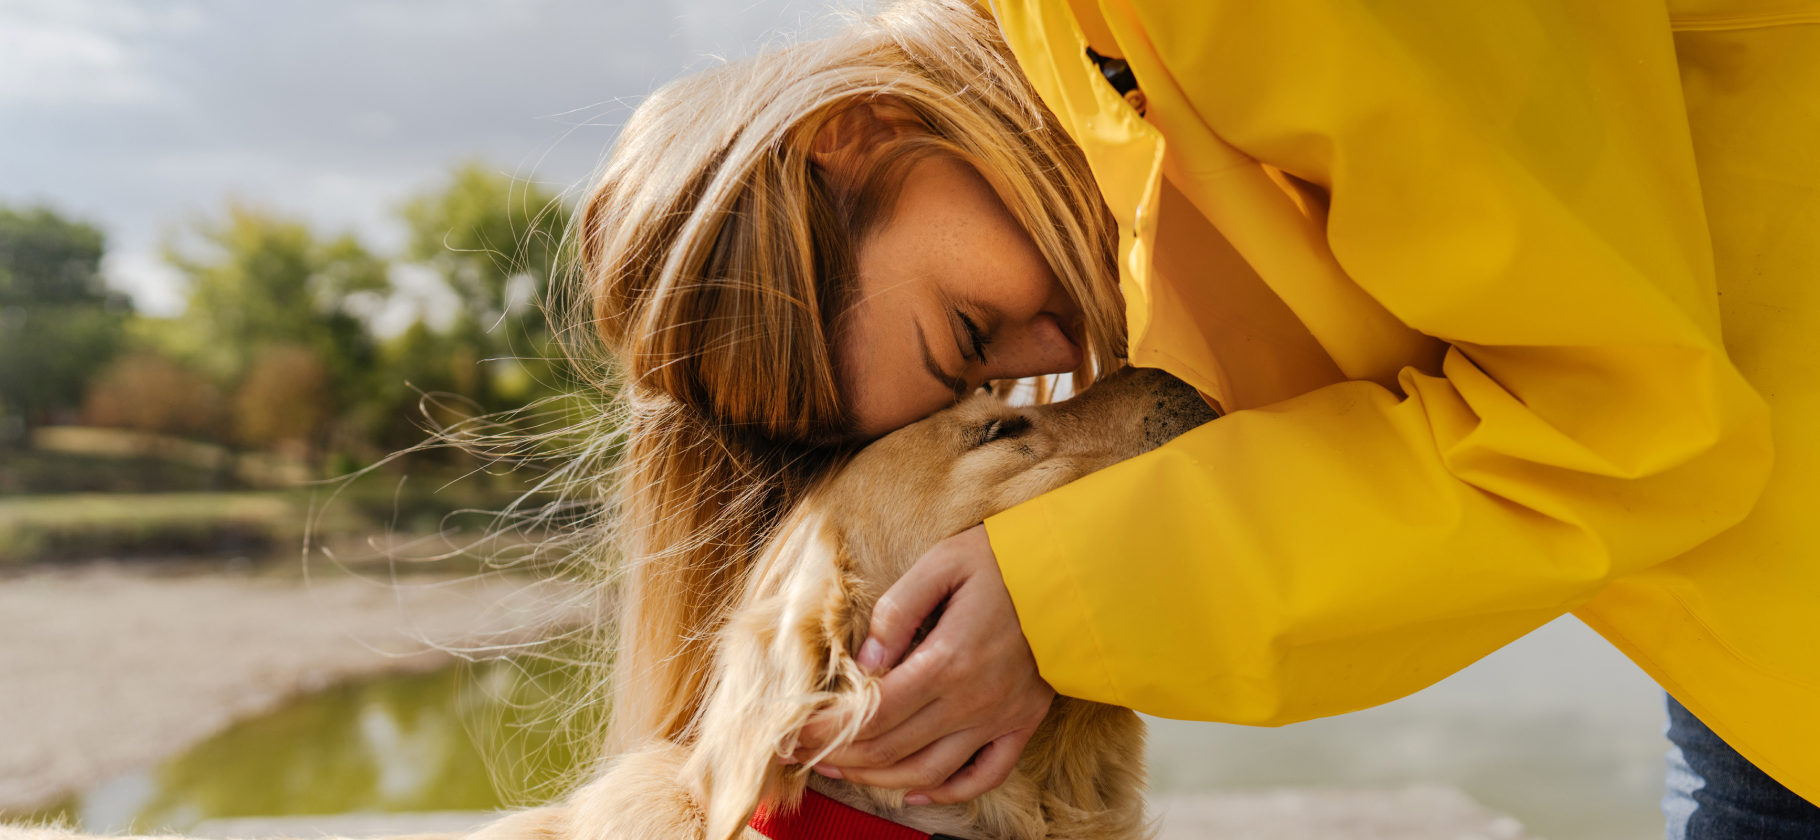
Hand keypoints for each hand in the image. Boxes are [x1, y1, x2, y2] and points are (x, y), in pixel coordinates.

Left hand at [793, 524, 1052, 804]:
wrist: (1081, 572)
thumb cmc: (1007, 559)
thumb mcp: (943, 564)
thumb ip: (898, 610)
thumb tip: (867, 661)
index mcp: (947, 661)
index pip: (871, 712)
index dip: (824, 731)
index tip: (788, 737)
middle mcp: (971, 701)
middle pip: (891, 747)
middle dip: (837, 756)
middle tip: (799, 755)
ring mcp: (999, 717)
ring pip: (928, 770)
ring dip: (878, 778)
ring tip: (841, 771)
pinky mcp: (1022, 723)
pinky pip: (983, 773)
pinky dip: (947, 792)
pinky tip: (914, 792)